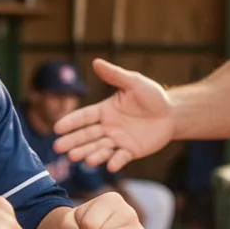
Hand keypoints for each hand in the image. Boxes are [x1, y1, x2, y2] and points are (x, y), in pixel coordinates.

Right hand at [53, 58, 173, 171]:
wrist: (172, 113)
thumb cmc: (151, 96)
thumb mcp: (133, 82)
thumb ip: (115, 75)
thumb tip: (95, 62)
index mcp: (105, 110)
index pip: (84, 117)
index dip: (71, 122)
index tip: (57, 128)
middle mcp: (108, 127)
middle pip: (87, 135)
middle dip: (73, 142)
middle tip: (58, 148)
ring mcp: (118, 141)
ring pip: (100, 148)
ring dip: (89, 153)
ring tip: (79, 158)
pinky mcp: (131, 151)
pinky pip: (121, 158)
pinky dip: (115, 162)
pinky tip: (110, 166)